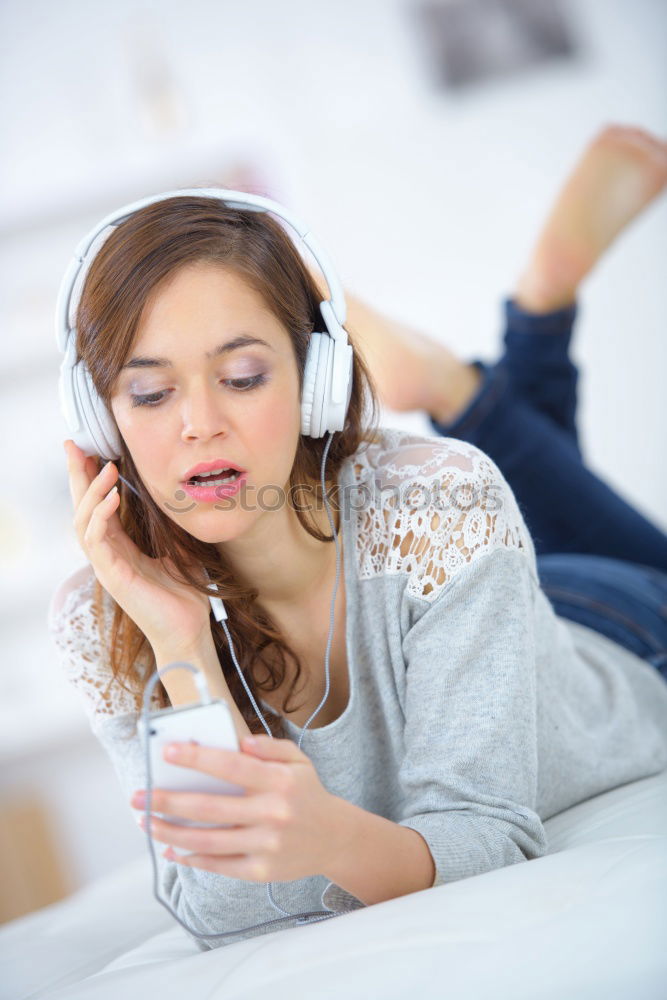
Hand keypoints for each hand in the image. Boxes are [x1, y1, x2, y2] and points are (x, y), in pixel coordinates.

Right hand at [63, 439, 210, 651]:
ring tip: (104, 466)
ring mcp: (106, 565)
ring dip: (91, 491)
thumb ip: (172, 528)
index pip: (96, 505)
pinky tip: (112, 497)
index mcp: (120, 546)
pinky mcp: (112, 576)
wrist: (188, 630)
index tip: (87, 449)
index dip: (89, 478)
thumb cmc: (183, 595)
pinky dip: (101, 516)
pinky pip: (96, 541)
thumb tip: (182, 498)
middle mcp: (107, 553)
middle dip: (76, 475)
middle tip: (73, 445)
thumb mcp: (179, 551)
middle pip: (81, 507)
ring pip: (82, 521)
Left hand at [130, 735, 339, 881]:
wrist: (334, 838)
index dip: (197, 758)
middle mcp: (273, 813)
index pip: (231, 765)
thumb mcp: (298, 760)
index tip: (167, 751)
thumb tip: (238, 741)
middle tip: (139, 795)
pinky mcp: (262, 871)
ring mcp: (267, 845)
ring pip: (207, 841)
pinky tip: (171, 849)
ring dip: (170, 832)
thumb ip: (269, 746)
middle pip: (210, 807)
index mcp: (280, 781)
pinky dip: (191, 858)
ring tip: (145, 823)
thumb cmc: (306, 793)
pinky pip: (219, 865)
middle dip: (168, 801)